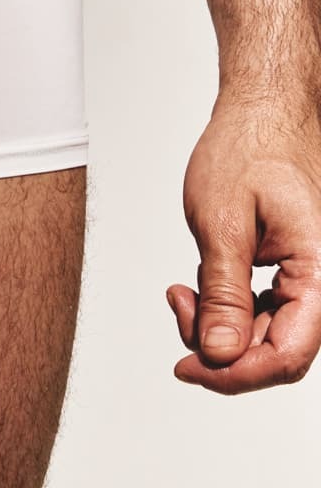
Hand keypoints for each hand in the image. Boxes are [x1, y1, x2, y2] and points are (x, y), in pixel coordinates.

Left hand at [166, 96, 320, 392]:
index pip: (287, 355)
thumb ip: (223, 295)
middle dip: (220, 349)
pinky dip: (225, 311)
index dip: (235, 374)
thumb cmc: (250, 149)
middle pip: (276, 353)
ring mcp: (308, 278)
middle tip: (179, 312)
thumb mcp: (223, 224)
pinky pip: (261, 313)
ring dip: (218, 329)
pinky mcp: (289, 272)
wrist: (263, 113)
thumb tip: (220, 354)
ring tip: (183, 293)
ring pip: (265, 336)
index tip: (189, 366)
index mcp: (319, 270)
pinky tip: (197, 289)